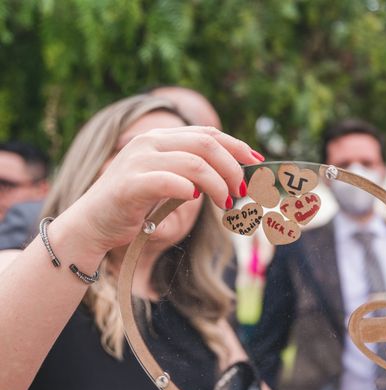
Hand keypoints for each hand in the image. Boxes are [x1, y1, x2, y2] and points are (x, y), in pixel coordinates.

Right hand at [59, 126, 260, 256]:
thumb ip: (192, 172)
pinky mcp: (130, 184)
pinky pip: (169, 181)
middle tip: (241, 191)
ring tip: (225, 203)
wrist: (93, 224)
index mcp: (161, 139)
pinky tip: (194, 199)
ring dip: (219, 185)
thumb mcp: (168, 182)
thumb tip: (234, 176)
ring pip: (195, 164)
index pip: (208, 134)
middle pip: (207, 145)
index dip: (237, 146)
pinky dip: (189, 190)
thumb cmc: (135, 206)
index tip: (257, 163)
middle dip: (232, 169)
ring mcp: (138, 161)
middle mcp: (150, 143)